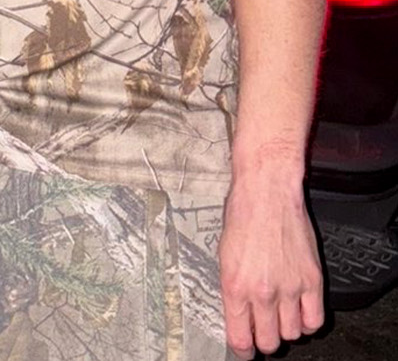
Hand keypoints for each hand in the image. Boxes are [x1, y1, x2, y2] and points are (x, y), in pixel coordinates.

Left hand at [219, 161, 324, 358]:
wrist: (266, 192)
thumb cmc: (241, 215)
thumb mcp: (224, 254)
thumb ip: (233, 287)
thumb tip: (239, 313)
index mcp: (234, 285)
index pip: (240, 338)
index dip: (242, 349)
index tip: (244, 349)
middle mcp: (262, 291)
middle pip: (268, 341)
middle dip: (264, 340)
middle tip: (262, 330)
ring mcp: (289, 287)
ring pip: (293, 334)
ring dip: (286, 328)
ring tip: (280, 315)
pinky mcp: (311, 280)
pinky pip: (315, 320)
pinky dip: (308, 322)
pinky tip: (299, 311)